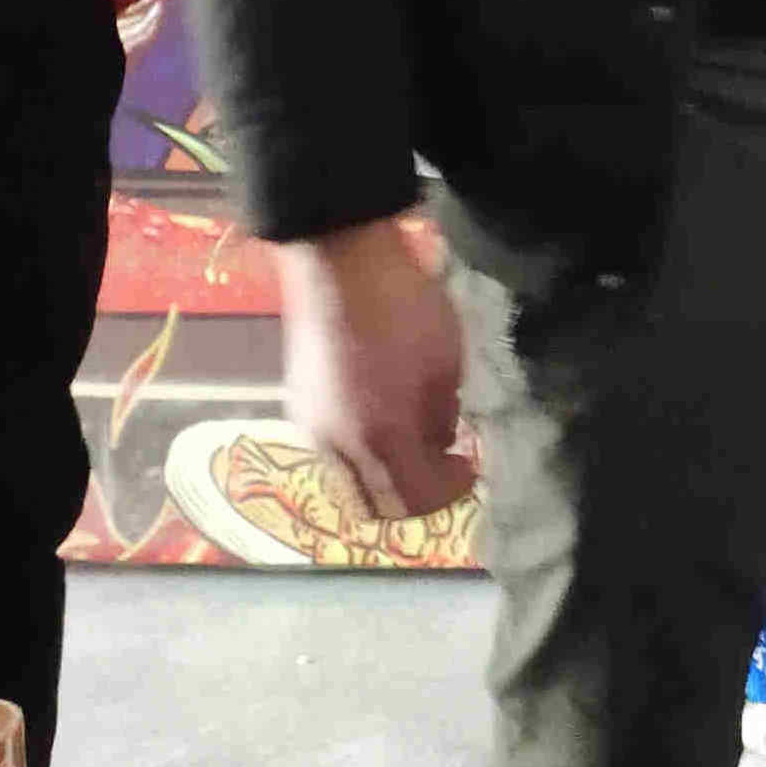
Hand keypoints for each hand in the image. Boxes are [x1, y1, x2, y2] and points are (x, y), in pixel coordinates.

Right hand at [273, 220, 476, 522]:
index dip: (448, 492)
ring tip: (417, 436)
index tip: (468, 466)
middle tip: (443, 462)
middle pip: (374, 504)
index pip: (413, 500)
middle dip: (413, 494)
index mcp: (380, 436)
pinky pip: (332, 450)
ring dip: (384, 473)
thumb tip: (439, 441)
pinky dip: (362, 450)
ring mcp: (309, 427)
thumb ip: (442, 415)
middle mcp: (336, 445)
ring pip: (349, 480)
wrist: (340, 262)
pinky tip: (384, 416)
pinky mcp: (296, 405)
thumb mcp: (446, 362)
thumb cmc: (404, 308)